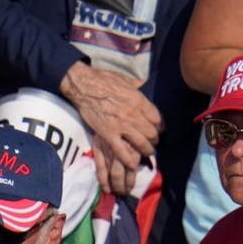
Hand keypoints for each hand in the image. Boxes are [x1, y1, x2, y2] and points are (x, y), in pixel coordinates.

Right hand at [61, 61, 159, 190]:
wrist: (83, 85)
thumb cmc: (103, 79)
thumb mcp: (126, 80)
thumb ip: (137, 87)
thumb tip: (143, 85)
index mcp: (139, 101)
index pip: (157, 119)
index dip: (159, 126)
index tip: (157, 129)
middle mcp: (133, 114)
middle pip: (152, 132)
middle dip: (154, 139)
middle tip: (152, 141)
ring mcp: (120, 125)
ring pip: (141, 143)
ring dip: (146, 149)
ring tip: (146, 152)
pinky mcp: (107, 133)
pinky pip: (121, 150)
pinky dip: (128, 159)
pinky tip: (132, 164)